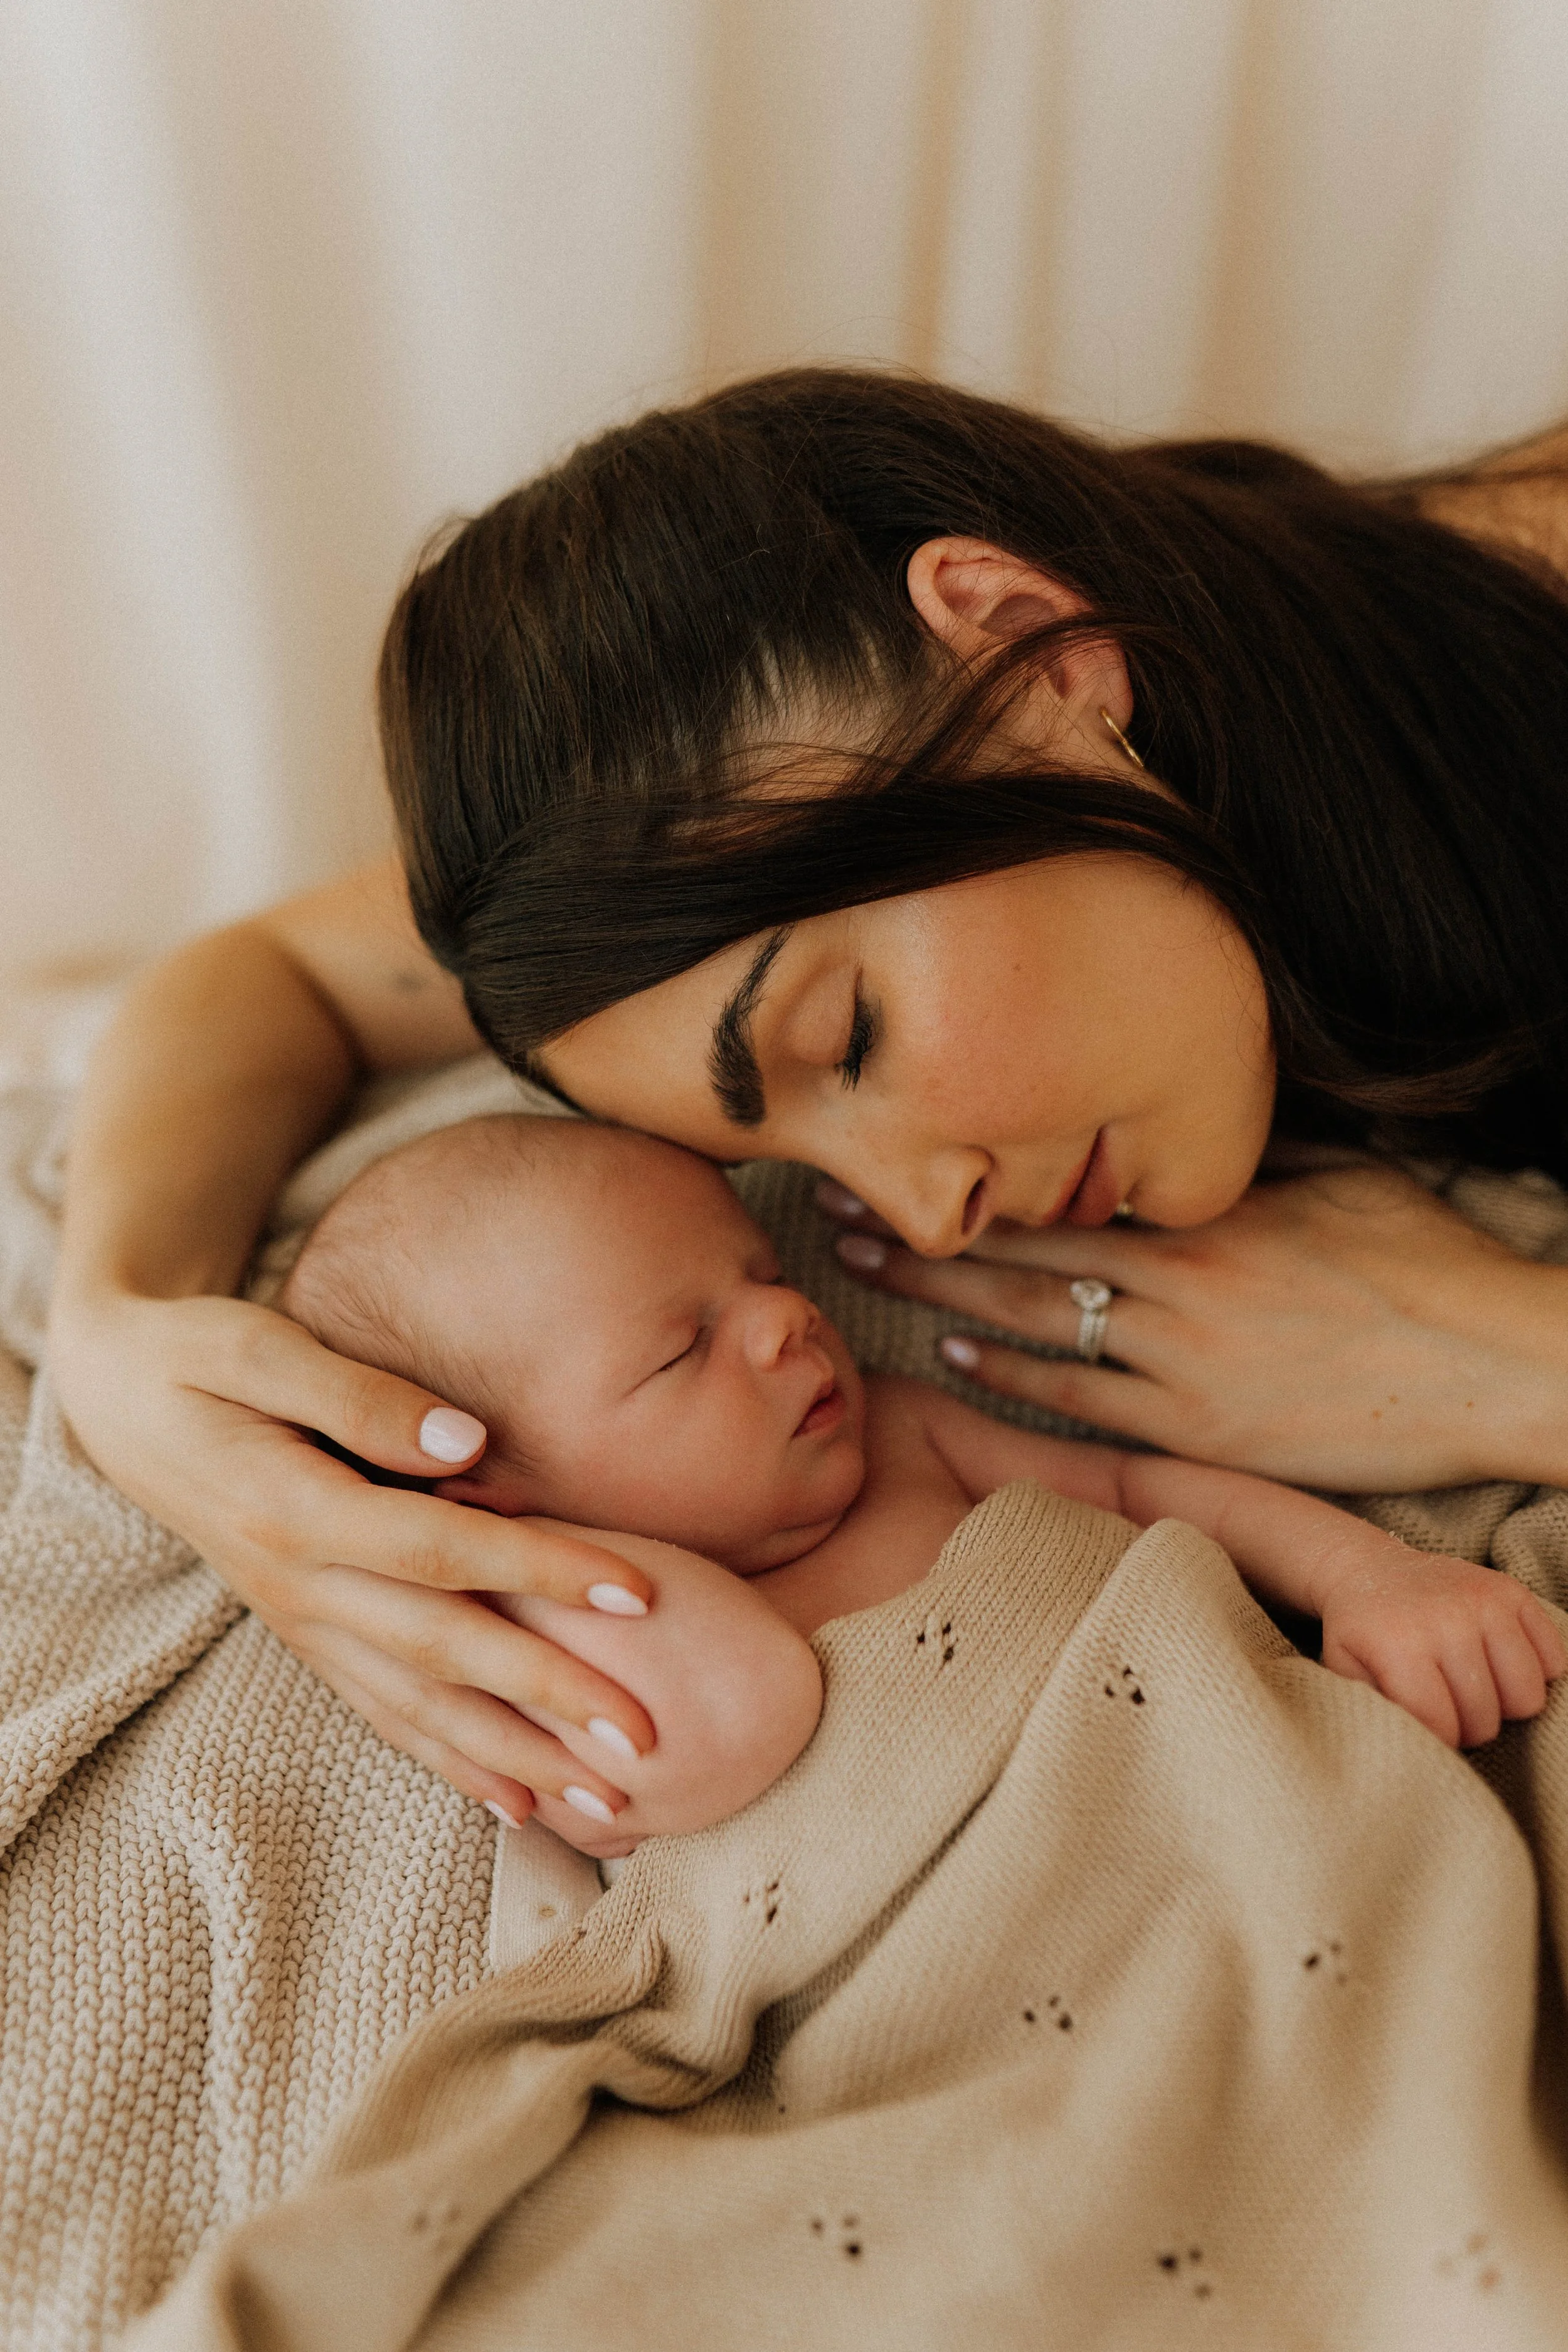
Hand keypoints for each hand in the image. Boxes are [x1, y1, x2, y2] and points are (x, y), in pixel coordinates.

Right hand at [47, 1288, 657, 1825]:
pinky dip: (453, 1765)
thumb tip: (468, 1442)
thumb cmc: (199, 1357)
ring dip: (517, 1760)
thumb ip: (360, 1397)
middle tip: (648, 1738)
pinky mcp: (307, 1636)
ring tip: (608, 1806)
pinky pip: (385, 1715)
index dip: (542, 1571)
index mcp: (292, 1509)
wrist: (120, 1400)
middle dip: (551, 1697)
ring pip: (419, 1708)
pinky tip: (521, 1807)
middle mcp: (298, 1584)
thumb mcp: (257, 1348)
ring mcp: (301, 1621)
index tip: (640, 1594)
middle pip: (443, 1651)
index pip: (440, 1551)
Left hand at [821, 1165, 1567, 1488]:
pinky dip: (1010, 1379)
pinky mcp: (1200, 1434)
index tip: (900, 1148)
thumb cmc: (1423, 1264)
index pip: (1061, 1189)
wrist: (1489, 1363)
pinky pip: (1081, 1404)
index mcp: (1208, 1215)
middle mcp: (1179, 1283)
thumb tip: (1196, 1130)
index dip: (972, 1172)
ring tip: (867, 1271)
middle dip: (924, 1228)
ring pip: (1032, 1324)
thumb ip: (1253, 1158)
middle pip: (1021, 1251)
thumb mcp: (1341, 1176)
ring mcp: (1183, 1363)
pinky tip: (952, 1358)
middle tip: (837, 1210)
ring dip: (941, 1298)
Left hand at [1313, 1531, 1566, 1748]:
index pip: (1442, 1725)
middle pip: (1485, 1717)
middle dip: (1467, 1726)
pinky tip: (1499, 1666)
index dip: (1438, 1740)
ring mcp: (1485, 1601)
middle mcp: (1446, 1618)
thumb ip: (1376, 1712)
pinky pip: (1553, 1658)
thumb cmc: (1361, 1630)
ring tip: (1475, 1691)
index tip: (1428, 1728)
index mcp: (1399, 1643)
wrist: (1370, 1567)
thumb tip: (1412, 1751)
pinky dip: (1534, 1673)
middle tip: (1449, 1708)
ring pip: (1526, 1695)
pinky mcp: (1513, 1591)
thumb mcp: (1344, 1671)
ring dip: (1503, 1705)